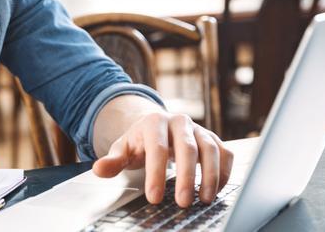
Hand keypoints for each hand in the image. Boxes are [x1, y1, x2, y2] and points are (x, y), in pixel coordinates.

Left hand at [92, 112, 232, 207]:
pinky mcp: (213, 138)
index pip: (157, 148)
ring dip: (211, 175)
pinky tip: (217, 190)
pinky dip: (225, 171)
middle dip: (186, 177)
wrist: (157, 127)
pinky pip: (225, 152)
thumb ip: (113, 160)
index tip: (154, 198)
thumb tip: (99, 169)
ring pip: (211, 149)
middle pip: (187, 148)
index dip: (156, 174)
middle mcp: (179, 122)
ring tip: (204, 199)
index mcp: (154, 123)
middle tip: (182, 203)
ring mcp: (199, 129)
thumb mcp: (122, 148)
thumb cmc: (139, 142)